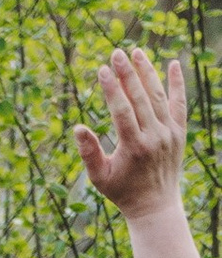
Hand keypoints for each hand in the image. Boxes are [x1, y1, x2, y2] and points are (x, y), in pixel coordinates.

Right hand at [79, 47, 195, 257]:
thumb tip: (77, 128)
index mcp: (134, 147)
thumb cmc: (122, 191)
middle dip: (127, 74)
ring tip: (137, 52)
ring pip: (158, 96)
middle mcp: (154, 137)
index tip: (102, 70)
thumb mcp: (99, 178)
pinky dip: (177, 83)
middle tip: (117, 53)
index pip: (121, 110)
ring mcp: (170, 133)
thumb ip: (89, 153)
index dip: (112, 88)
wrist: (155, 205)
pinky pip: (179, 103)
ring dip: (148, 72)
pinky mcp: (180, 132)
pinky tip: (173, 64)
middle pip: (140, 98)